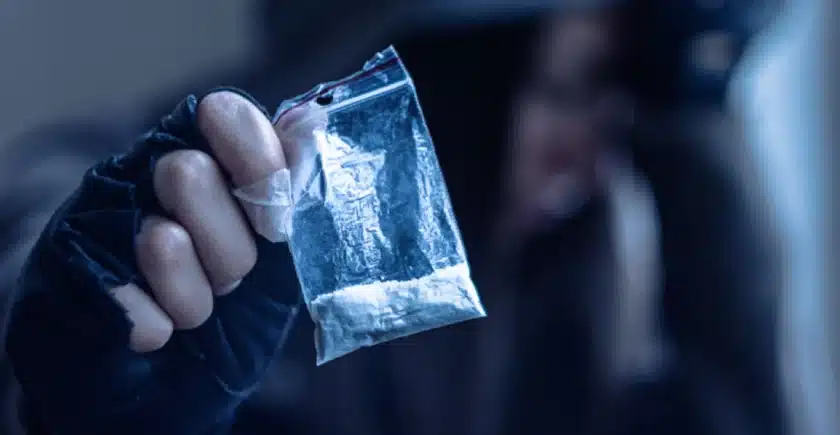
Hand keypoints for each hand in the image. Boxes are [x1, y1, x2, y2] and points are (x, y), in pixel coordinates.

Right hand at [6, 89, 300, 434]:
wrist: (171, 384)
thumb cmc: (234, 312)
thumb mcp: (280, 255)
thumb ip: (292, 192)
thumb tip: (313, 120)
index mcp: (209, 161)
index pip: (226, 115)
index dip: (257, 162)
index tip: (274, 220)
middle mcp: (147, 174)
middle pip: (189, 174)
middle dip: (229, 251)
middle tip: (231, 278)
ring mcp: (100, 218)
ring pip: (161, 240)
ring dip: (195, 296)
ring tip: (196, 308)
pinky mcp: (68, 270)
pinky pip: (131, 302)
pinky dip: (156, 329)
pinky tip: (156, 330)